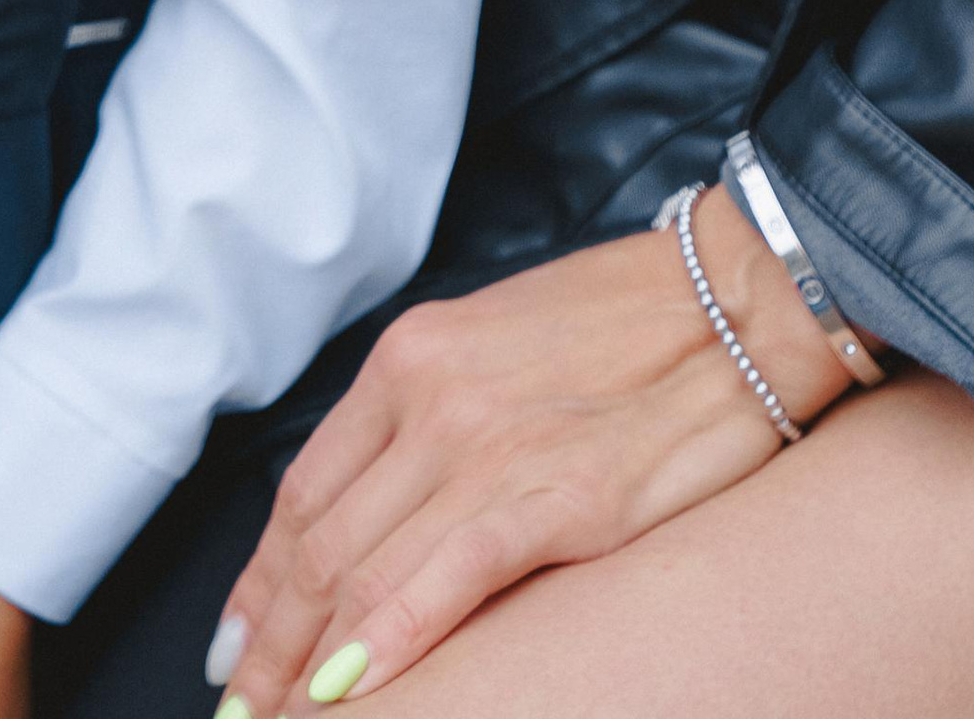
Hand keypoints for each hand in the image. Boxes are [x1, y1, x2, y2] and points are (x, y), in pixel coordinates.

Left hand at [211, 188, 853, 710]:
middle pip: (320, 543)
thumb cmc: (626, 328)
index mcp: (411, 356)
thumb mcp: (496, 347)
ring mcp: (486, 445)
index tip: (234, 649)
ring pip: (364, 573)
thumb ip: (431, 417)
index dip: (261, 584)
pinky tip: (355, 691)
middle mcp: (429, 396)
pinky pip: (447, 580)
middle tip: (243, 713)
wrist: (738, 297)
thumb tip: (376, 510)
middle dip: (272, 645)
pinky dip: (390, 643)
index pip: (304, 492)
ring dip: (311, 665)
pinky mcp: (554, 494)